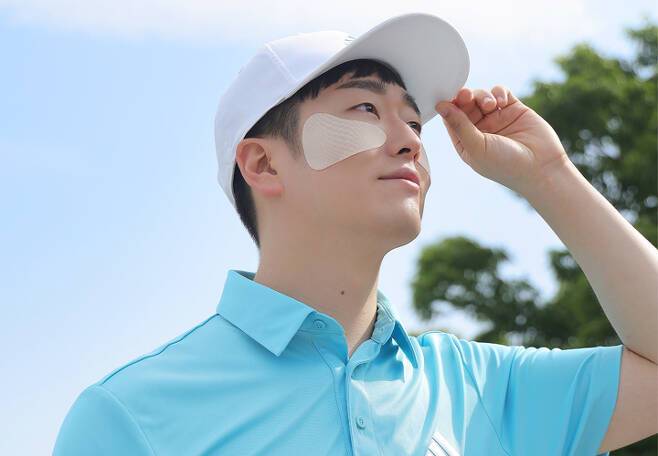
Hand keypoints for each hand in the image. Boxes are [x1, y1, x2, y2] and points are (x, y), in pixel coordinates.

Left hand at [435, 86, 570, 195]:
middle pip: (464, 104)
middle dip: (464, 97)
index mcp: (465, 142)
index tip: (447, 98)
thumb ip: (459, 125)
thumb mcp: (476, 146)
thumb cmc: (505, 164)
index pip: (450, 119)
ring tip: (491, 105)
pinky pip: (500, 92)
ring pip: (481, 96)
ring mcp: (497, 118)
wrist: (541, 168)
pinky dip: (498, 92)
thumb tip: (440, 106)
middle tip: (466, 96)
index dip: (448, 107)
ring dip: (482, 96)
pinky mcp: (513, 109)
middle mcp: (479, 129)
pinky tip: (502, 102)